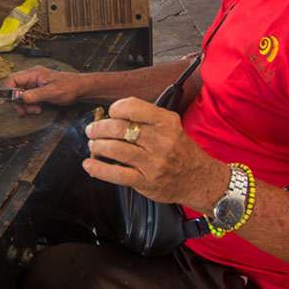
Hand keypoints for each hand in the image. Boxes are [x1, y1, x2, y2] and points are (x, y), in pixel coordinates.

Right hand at [4, 66, 86, 114]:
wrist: (82, 89)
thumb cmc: (70, 87)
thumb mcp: (52, 92)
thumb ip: (35, 95)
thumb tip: (20, 98)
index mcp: (33, 73)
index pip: (12, 79)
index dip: (9, 91)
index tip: (14, 102)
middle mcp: (32, 77)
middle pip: (15, 88)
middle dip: (19, 101)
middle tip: (26, 111)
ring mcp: (35, 83)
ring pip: (21, 95)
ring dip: (25, 105)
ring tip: (36, 110)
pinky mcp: (38, 90)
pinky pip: (28, 97)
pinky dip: (30, 105)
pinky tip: (38, 108)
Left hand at [83, 97, 226, 209]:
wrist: (199, 178)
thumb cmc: (180, 150)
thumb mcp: (170, 126)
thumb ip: (145, 118)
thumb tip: (111, 115)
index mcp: (166, 122)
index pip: (133, 107)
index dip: (115, 109)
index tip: (110, 113)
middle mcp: (161, 141)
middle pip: (119, 128)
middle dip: (98, 128)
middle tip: (92, 130)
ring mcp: (153, 162)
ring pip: (115, 149)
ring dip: (97, 146)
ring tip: (93, 146)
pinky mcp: (146, 181)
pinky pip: (117, 174)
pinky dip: (98, 169)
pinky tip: (90, 165)